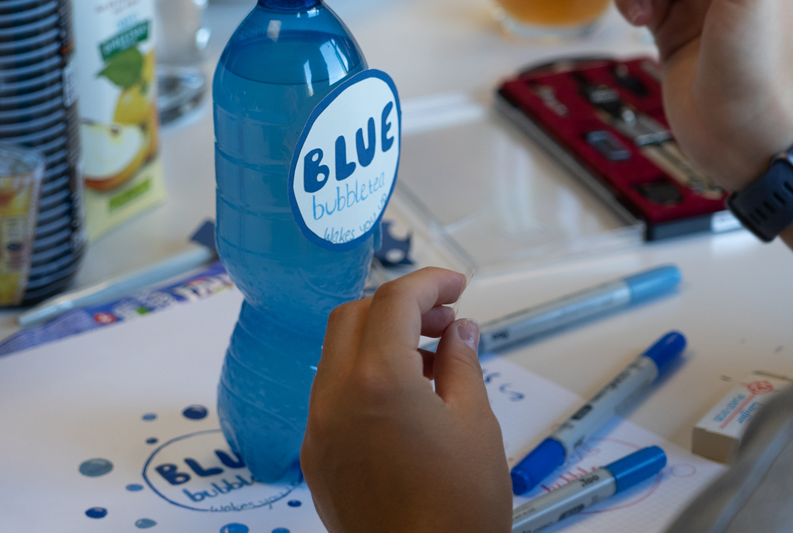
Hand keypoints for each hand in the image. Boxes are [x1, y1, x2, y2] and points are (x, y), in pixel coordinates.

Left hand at [302, 268, 509, 532]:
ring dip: (380, 343)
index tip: (455, 286)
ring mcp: (318, 428)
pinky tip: (405, 400)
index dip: (429, 283)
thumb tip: (459, 331)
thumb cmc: (455, 513)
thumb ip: (463, 364)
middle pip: (353, 317)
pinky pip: (331, 396)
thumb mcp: (476, 424)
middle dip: (399, 307)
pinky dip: (363, 379)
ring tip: (433, 364)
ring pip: (337, 355)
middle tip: (443, 320)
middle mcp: (334, 397)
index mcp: (377, 381)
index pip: (394, 301)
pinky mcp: (315, 456)